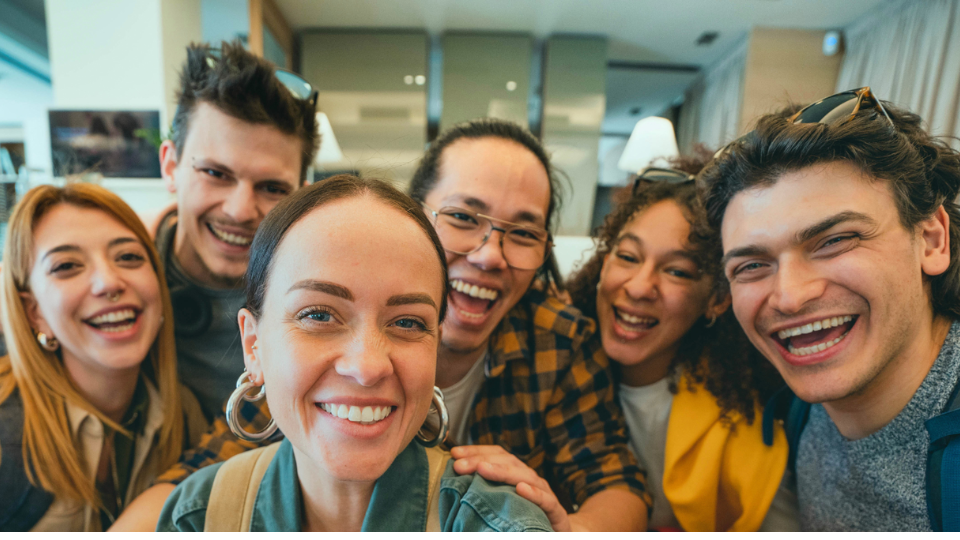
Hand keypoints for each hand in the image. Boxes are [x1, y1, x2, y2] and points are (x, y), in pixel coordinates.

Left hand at [450, 445, 571, 531]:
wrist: (558, 534)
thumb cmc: (527, 516)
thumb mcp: (503, 501)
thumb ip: (484, 491)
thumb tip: (455, 483)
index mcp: (516, 475)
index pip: (497, 455)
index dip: (476, 451)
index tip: (455, 454)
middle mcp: (530, 479)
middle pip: (508, 461)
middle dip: (482, 460)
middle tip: (460, 465)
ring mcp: (544, 493)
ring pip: (525, 476)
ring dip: (503, 471)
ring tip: (483, 469)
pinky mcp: (556, 511)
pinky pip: (546, 501)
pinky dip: (534, 494)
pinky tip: (521, 489)